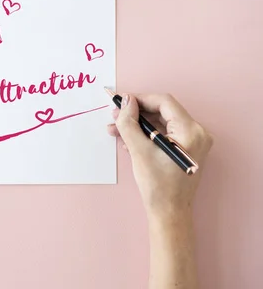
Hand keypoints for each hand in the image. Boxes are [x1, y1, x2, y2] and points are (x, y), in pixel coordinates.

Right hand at [107, 94, 212, 219]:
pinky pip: (164, 134)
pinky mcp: (186, 149)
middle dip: (136, 113)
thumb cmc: (157, 185)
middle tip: (115, 115)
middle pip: (162, 112)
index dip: (140, 99)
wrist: (168, 213)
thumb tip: (126, 101)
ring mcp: (193, 142)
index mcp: (191, 131)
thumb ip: (130, 123)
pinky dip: (146, 134)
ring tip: (116, 129)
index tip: (121, 101)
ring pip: (161, 123)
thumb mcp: (139, 150)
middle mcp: (197, 133)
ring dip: (138, 124)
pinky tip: (128, 140)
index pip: (164, 102)